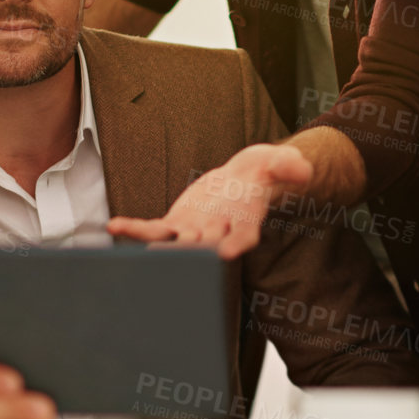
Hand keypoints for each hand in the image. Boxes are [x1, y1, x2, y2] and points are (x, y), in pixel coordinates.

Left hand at [105, 143, 313, 258]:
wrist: (242, 181)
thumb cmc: (263, 174)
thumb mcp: (279, 162)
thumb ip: (287, 165)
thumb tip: (303, 169)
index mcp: (246, 221)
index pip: (243, 236)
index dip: (236, 244)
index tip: (227, 252)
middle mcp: (219, 234)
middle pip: (204, 247)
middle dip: (189, 251)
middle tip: (173, 256)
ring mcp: (195, 232)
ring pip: (173, 244)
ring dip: (154, 246)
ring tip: (133, 241)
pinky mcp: (176, 225)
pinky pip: (154, 230)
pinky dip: (135, 229)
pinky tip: (115, 226)